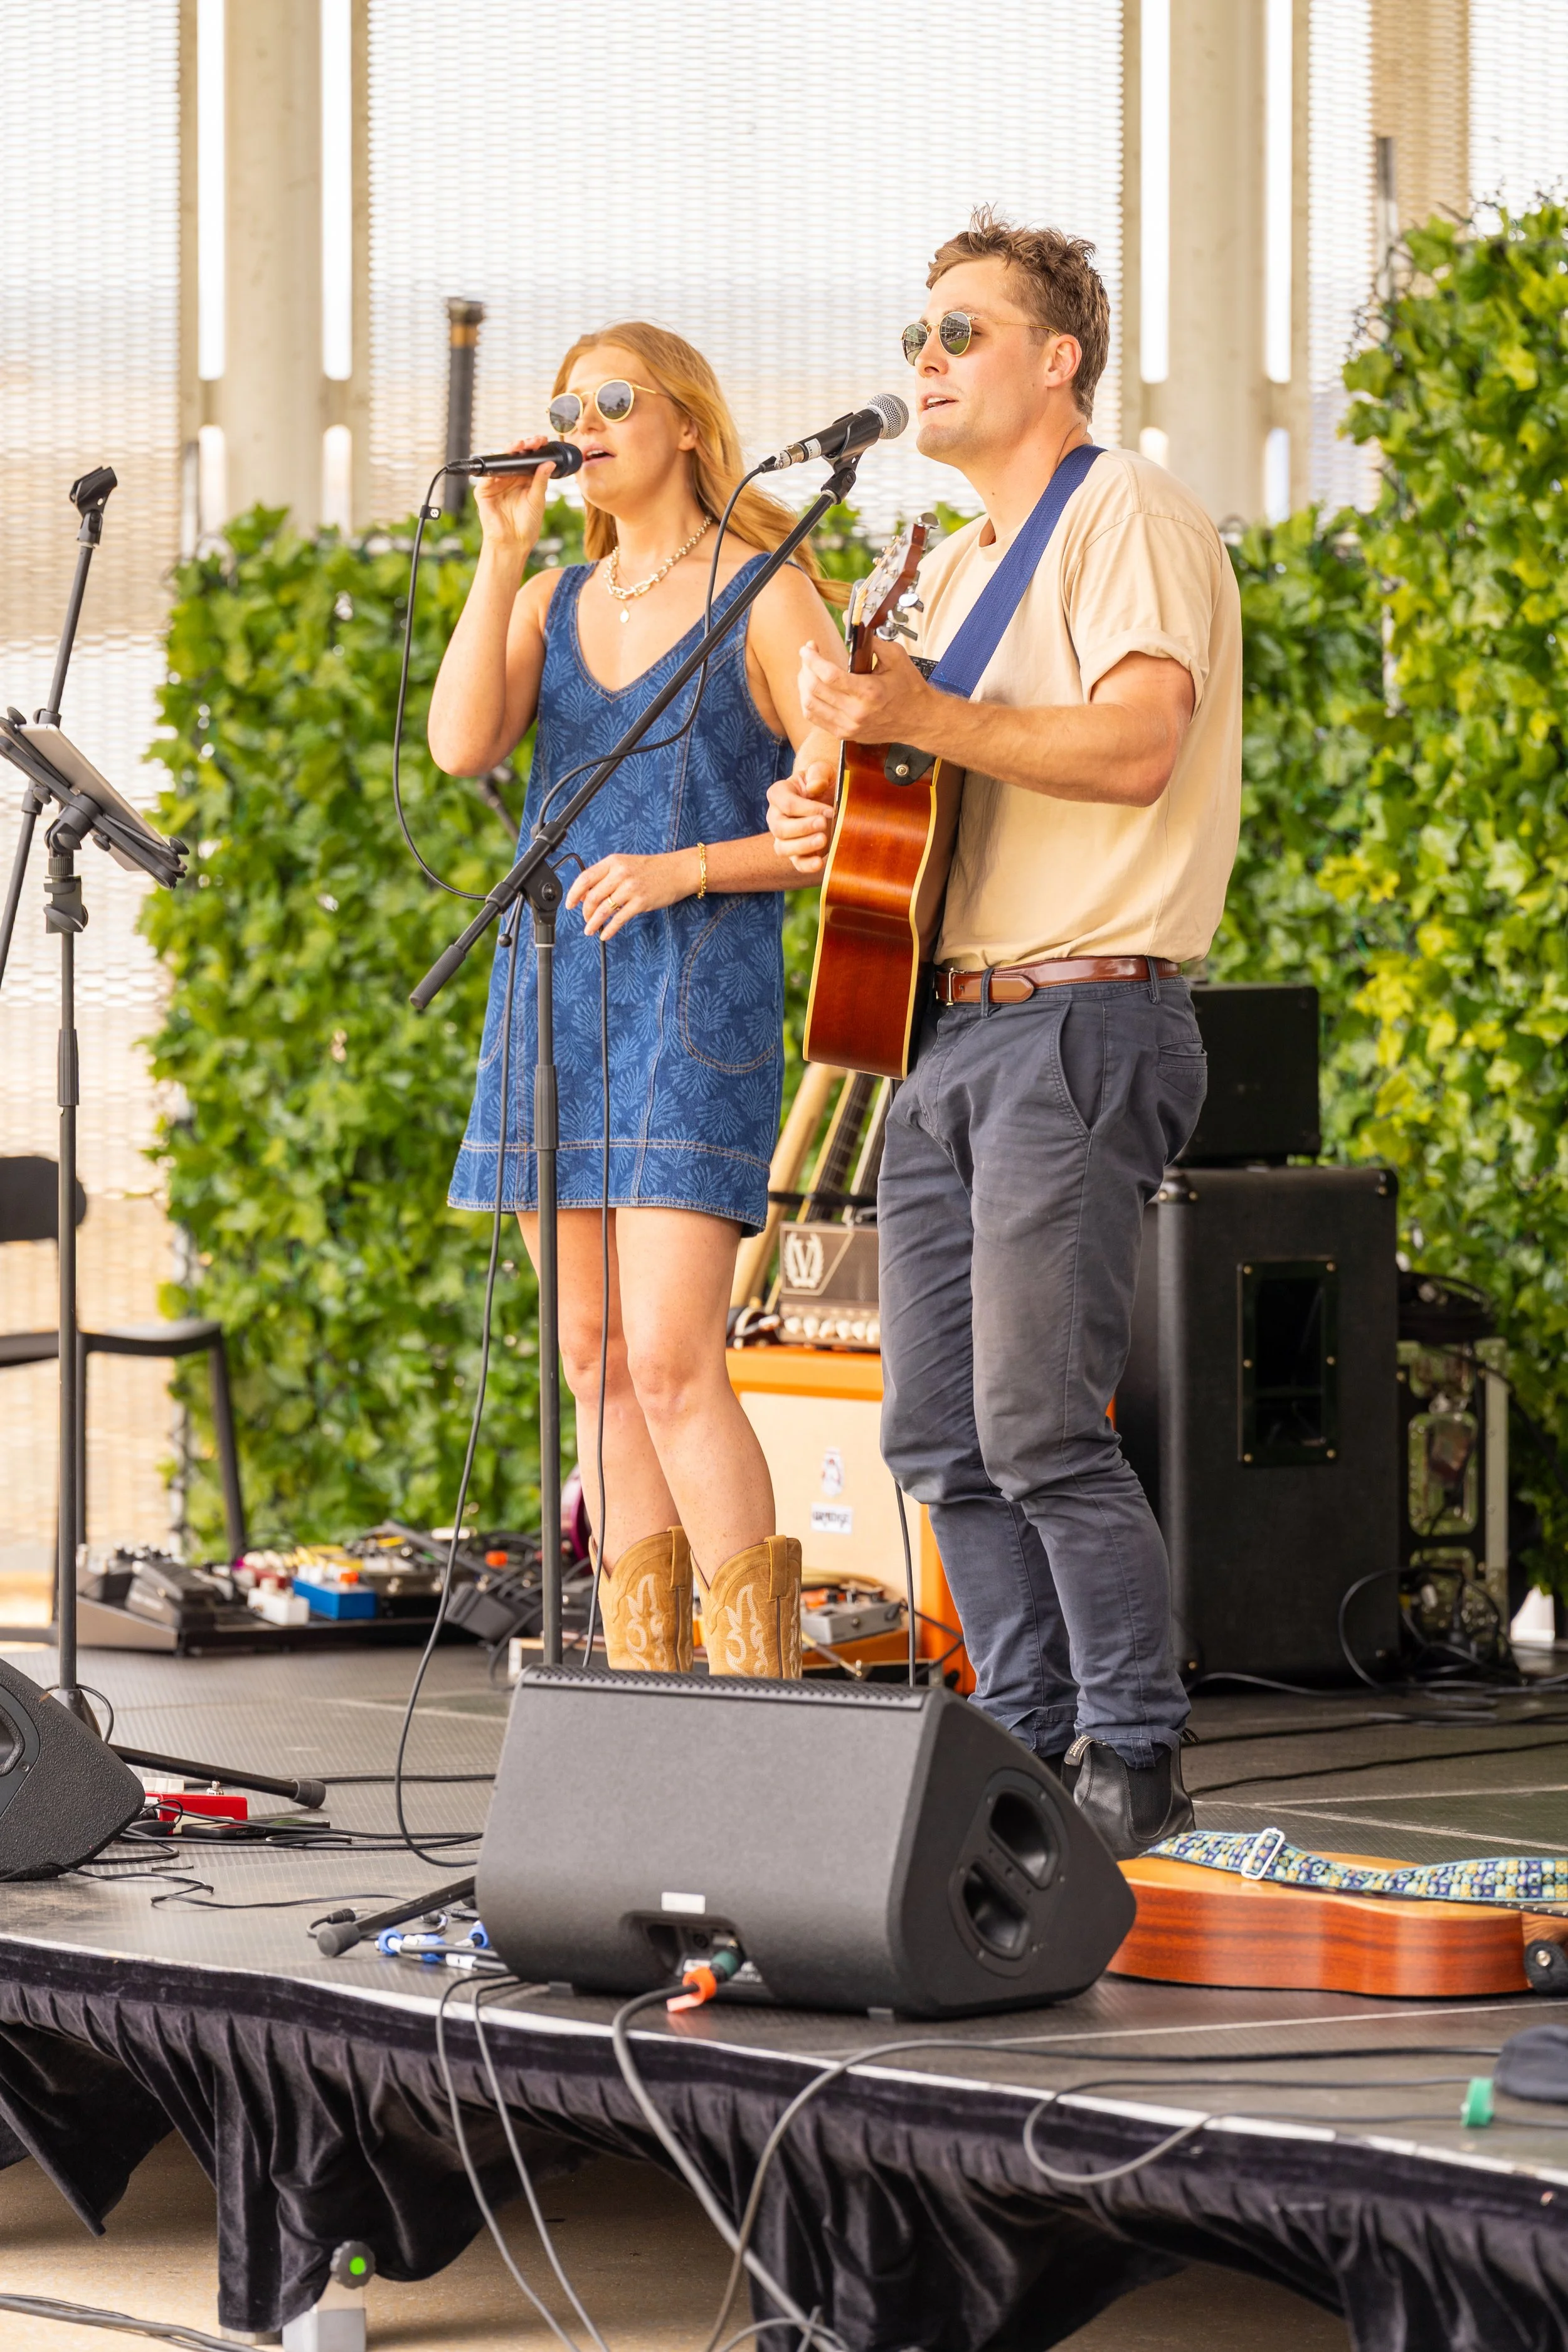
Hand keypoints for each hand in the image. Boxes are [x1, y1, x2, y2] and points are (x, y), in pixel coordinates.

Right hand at [472, 435, 557, 554]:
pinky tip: (503, 463)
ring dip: (509, 452)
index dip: (534, 449)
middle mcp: (509, 479)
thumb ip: (541, 480)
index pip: (527, 459)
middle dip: (523, 446)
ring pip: (500, 462)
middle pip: (514, 457)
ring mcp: (496, 483)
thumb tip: (549, 463)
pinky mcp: (484, 491)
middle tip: (533, 441)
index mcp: (523, 480)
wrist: (513, 543)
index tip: (542, 441)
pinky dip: (493, 468)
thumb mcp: (537, 500)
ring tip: (519, 446)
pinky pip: (487, 476)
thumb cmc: (527, 525)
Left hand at [566, 850, 694, 941]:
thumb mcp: (626, 864)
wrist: (678, 870)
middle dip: (585, 912)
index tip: (570, 904)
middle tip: (585, 919)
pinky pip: (619, 919)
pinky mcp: (640, 902)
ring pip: (603, 910)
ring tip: (590, 930)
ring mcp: (630, 888)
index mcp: (613, 862)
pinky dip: (609, 929)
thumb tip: (588, 894)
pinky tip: (605, 935)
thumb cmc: (652, 869)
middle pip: (592, 896)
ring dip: (593, 923)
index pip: (585, 878)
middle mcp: (620, 874)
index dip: (574, 893)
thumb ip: (607, 876)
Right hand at [767, 759, 836, 875]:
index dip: (806, 809)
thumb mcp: (823, 769)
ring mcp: (784, 837)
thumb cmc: (822, 780)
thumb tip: (814, 787)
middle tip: (823, 824)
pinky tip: (820, 863)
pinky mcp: (797, 852)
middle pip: (780, 828)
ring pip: (783, 848)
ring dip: (803, 846)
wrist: (828, 795)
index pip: (785, 804)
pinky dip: (806, 865)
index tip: (828, 811)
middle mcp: (775, 817)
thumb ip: (818, 773)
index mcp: (779, 794)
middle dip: (802, 828)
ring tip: (823, 840)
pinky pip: (796, 863)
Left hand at [796, 634, 935, 748]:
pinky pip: (815, 718)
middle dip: (805, 667)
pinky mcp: (845, 734)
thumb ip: (874, 641)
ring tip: (808, 671)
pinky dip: (808, 701)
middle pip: (814, 689)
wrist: (920, 720)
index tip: (807, 648)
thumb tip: (855, 629)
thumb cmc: (910, 690)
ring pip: (809, 705)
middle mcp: (856, 712)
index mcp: (869, 692)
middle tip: (808, 655)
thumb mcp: (897, 658)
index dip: (812, 659)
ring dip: (803, 684)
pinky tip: (812, 689)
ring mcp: (849, 726)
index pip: (829, 676)